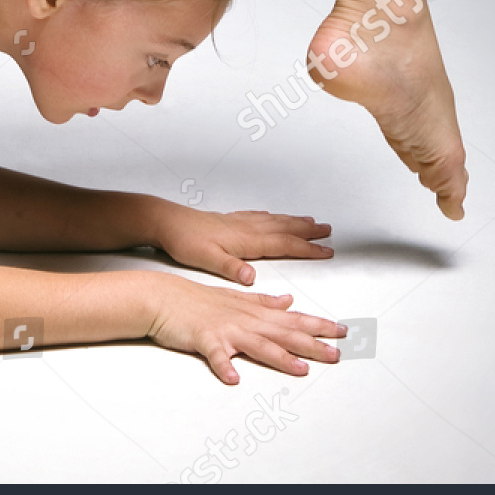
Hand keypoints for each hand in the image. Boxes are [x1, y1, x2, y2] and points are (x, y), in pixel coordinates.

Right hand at [146, 277, 345, 382]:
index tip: (341, 331)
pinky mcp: (204, 339)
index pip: (291, 319)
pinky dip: (224, 366)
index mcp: (253, 311)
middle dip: (311, 343)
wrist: (163, 297)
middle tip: (336, 353)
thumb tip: (288, 301)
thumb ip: (263, 301)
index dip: (317, 325)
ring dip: (280, 357)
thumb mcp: (234, 297)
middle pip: (283, 333)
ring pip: (257, 345)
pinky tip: (233, 378)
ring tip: (300, 369)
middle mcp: (244, 320)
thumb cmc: (197, 300)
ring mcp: (225, 330)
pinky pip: (216, 355)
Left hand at [155, 203, 333, 284]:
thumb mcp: (205, 259)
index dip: (307, 248)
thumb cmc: (184, 241)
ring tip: (310, 221)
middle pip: (284, 228)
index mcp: (245, 240)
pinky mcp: (229, 220)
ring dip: (294, 221)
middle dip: (308, 230)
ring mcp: (238, 222)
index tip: (327, 250)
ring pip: (274, 220)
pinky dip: (273, 217)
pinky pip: (259, 216)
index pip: (284, 244)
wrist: (166, 222)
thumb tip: (251, 277)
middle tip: (328, 230)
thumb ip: (230, 267)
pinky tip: (272, 217)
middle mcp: (246, 228)